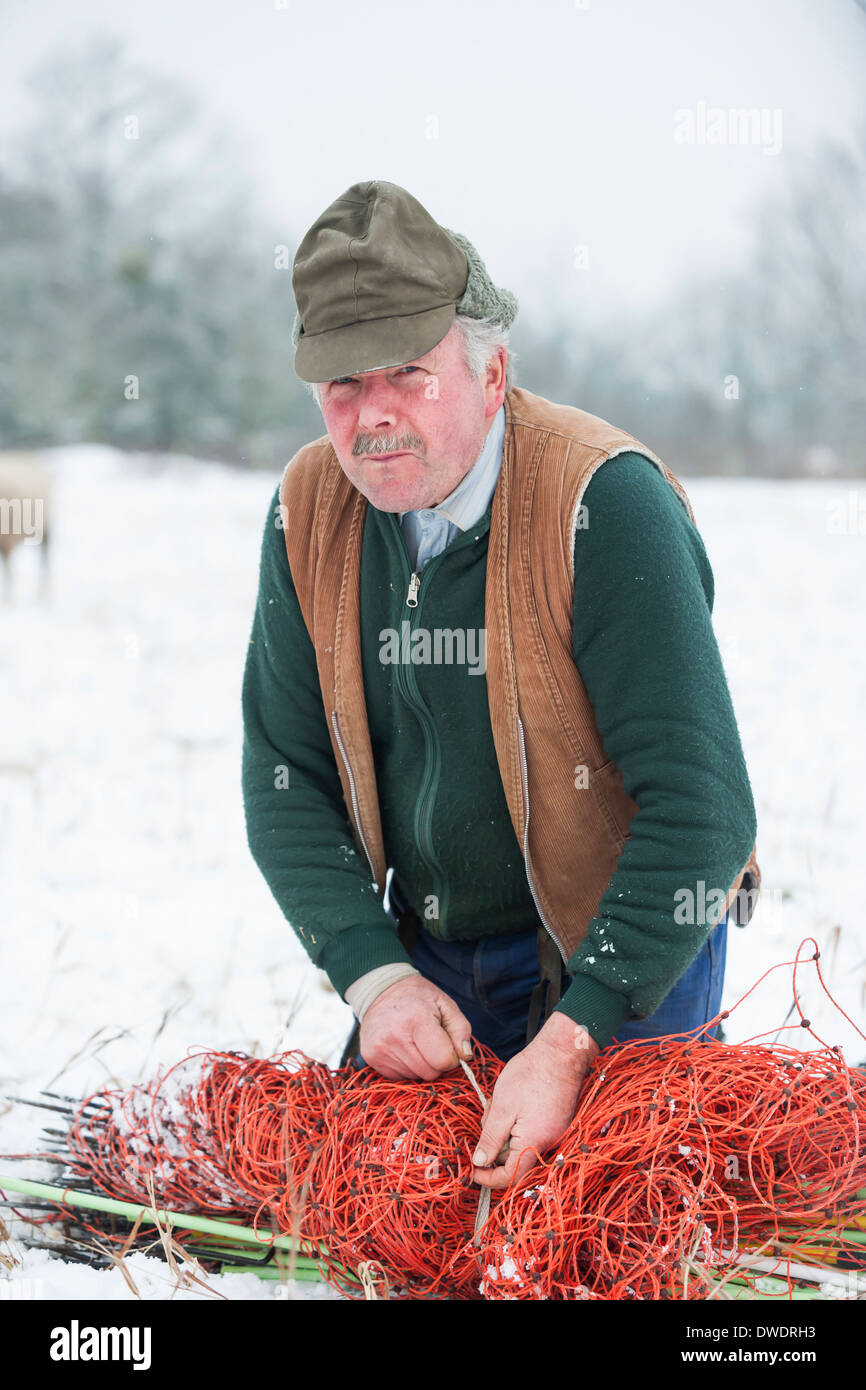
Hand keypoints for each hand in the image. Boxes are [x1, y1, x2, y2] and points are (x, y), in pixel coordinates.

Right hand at [360, 975, 472, 1080]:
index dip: (451, 1057)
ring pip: (415, 1077)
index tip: (447, 1045)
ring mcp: (380, 1049)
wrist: (380, 991)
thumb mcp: (445, 1004)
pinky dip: (406, 1066)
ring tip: (414, 1042)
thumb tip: (465, 1055)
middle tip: (431, 1043)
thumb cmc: (418, 998)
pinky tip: (402, 1048)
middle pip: (430, 1073)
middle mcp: (395, 1036)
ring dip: (421, 1065)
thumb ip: (461, 1029)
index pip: (443, 1060)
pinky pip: (400, 1077)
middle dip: (436, 1062)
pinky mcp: (370, 1057)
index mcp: (417, 1019)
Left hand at [471, 1013, 599, 1188]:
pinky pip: (531, 1132)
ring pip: (520, 1143)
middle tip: (488, 1115)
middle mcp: (548, 1143)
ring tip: (500, 1102)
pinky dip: (516, 1122)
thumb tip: (479, 1163)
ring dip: (504, 1129)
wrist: (562, 1052)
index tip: (473, 1171)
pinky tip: (512, 1102)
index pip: (510, 1177)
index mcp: (533, 1143)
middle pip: (513, 1159)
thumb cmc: (531, 1075)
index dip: (488, 1179)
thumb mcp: (502, 1107)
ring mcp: (554, 1132)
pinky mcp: (556, 1121)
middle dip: (494, 1142)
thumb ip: (490, 1138)